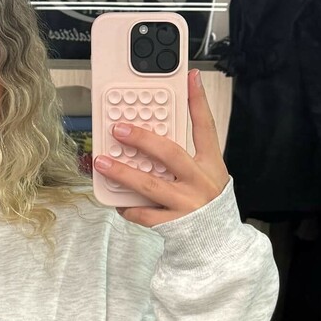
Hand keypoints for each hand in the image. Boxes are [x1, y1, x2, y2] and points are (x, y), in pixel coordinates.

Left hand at [94, 69, 229, 227]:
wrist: (218, 242)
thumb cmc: (208, 203)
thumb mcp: (208, 174)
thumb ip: (185, 156)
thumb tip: (153, 135)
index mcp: (211, 164)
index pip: (206, 127)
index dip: (198, 101)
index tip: (190, 78)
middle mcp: (200, 182)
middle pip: (170, 154)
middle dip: (142, 139)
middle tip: (119, 129)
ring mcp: (187, 204)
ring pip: (151, 186)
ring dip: (123, 173)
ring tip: (102, 163)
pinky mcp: (175, 224)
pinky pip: (145, 214)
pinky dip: (128, 208)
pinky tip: (118, 202)